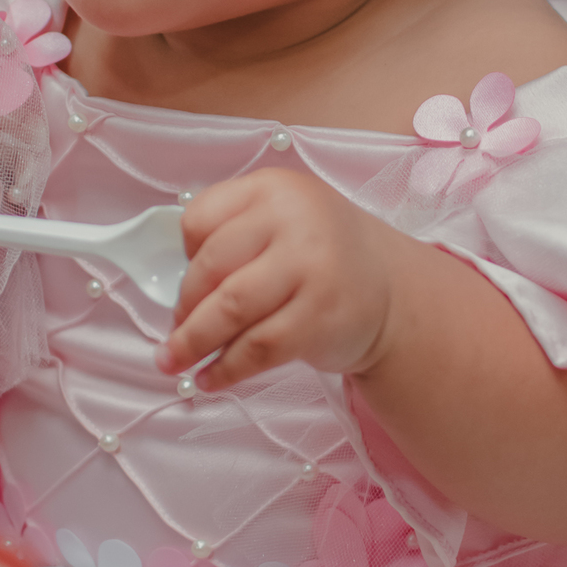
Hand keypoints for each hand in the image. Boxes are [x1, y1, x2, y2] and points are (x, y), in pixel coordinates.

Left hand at [160, 169, 398, 389]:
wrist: (393, 291)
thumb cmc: (322, 256)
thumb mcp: (283, 220)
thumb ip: (234, 236)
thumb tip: (173, 290)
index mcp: (274, 188)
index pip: (200, 218)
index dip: (185, 256)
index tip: (186, 280)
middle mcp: (294, 220)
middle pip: (210, 267)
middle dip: (184, 306)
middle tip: (177, 330)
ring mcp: (310, 269)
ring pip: (228, 310)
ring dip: (192, 342)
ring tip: (173, 360)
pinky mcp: (320, 318)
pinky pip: (256, 348)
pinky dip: (225, 368)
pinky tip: (210, 378)